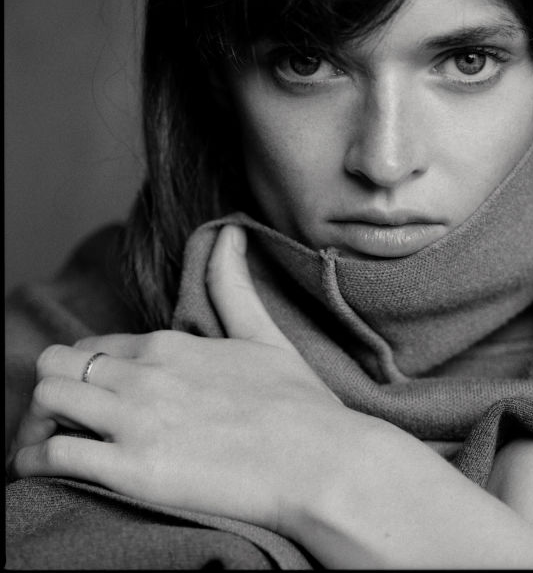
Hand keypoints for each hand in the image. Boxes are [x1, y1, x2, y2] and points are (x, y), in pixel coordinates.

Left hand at [8, 225, 362, 532]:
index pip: (92, 347)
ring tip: (53, 448)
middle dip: (54, 392)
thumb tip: (230, 234)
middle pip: (58, 368)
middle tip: (66, 422)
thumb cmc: (298, 403)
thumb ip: (234, 286)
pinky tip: (48, 472)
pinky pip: (54, 456)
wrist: (321, 461)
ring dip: (38, 425)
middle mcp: (146, 375)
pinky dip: (37, 463)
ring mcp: (136, 420)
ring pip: (46, 402)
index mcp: (170, 345)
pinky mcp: (132, 469)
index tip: (92, 397)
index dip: (84, 372)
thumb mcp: (263, 334)